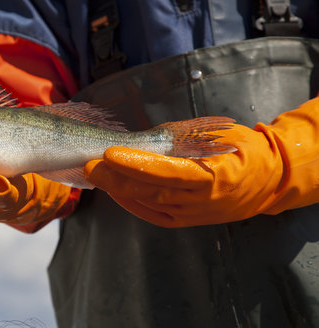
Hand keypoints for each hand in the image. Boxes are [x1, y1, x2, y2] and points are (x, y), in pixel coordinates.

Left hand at [84, 98, 318, 227]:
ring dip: (117, 189)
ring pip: (148, 203)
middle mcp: (202, 200)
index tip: (110, 153)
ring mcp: (193, 214)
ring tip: (94, 173)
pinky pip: (152, 213)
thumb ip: (181, 140)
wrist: (267, 180)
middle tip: (89, 164)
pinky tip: (113, 189)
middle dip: (115, 178)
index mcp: (214, 175)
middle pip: (151, 191)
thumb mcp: (218, 136)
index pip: (166, 171)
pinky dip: (130, 202)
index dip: (136, 163)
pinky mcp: (186, 220)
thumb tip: (139, 142)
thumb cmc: (241, 149)